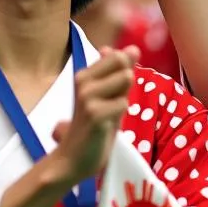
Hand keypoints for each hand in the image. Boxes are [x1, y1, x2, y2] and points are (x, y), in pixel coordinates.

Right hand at [51, 45, 137, 185]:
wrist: (73, 158)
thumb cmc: (95, 125)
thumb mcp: (110, 95)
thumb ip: (121, 71)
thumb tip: (134, 48)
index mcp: (85, 74)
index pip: (119, 56)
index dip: (125, 76)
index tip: (111, 95)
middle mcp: (83, 80)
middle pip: (124, 65)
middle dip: (126, 87)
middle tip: (110, 106)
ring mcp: (86, 96)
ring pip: (126, 79)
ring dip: (123, 101)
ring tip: (109, 115)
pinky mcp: (94, 114)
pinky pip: (124, 103)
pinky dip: (120, 116)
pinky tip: (106, 126)